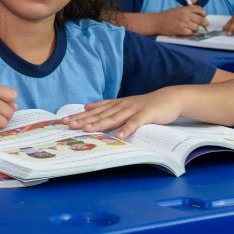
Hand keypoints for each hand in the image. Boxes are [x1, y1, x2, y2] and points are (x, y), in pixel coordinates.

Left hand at [62, 88, 183, 137]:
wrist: (168, 99)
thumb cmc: (145, 105)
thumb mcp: (123, 104)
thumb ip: (106, 106)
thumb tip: (87, 106)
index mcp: (115, 104)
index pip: (94, 111)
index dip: (79, 116)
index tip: (64, 121)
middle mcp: (121, 106)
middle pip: (100, 114)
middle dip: (84, 120)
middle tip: (69, 125)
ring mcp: (133, 109)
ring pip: (114, 117)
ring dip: (100, 124)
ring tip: (87, 130)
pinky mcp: (146, 114)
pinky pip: (136, 123)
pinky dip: (127, 128)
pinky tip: (120, 135)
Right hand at [158, 5, 207, 36]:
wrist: (157, 22)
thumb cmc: (166, 16)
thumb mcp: (177, 10)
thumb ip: (187, 12)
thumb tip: (198, 16)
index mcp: (185, 9)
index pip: (199, 9)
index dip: (203, 13)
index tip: (204, 16)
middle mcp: (185, 15)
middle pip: (200, 19)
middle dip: (204, 23)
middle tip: (205, 25)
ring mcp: (183, 23)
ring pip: (196, 27)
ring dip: (195, 29)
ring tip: (190, 28)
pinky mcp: (180, 30)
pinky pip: (190, 33)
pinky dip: (189, 33)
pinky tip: (185, 31)